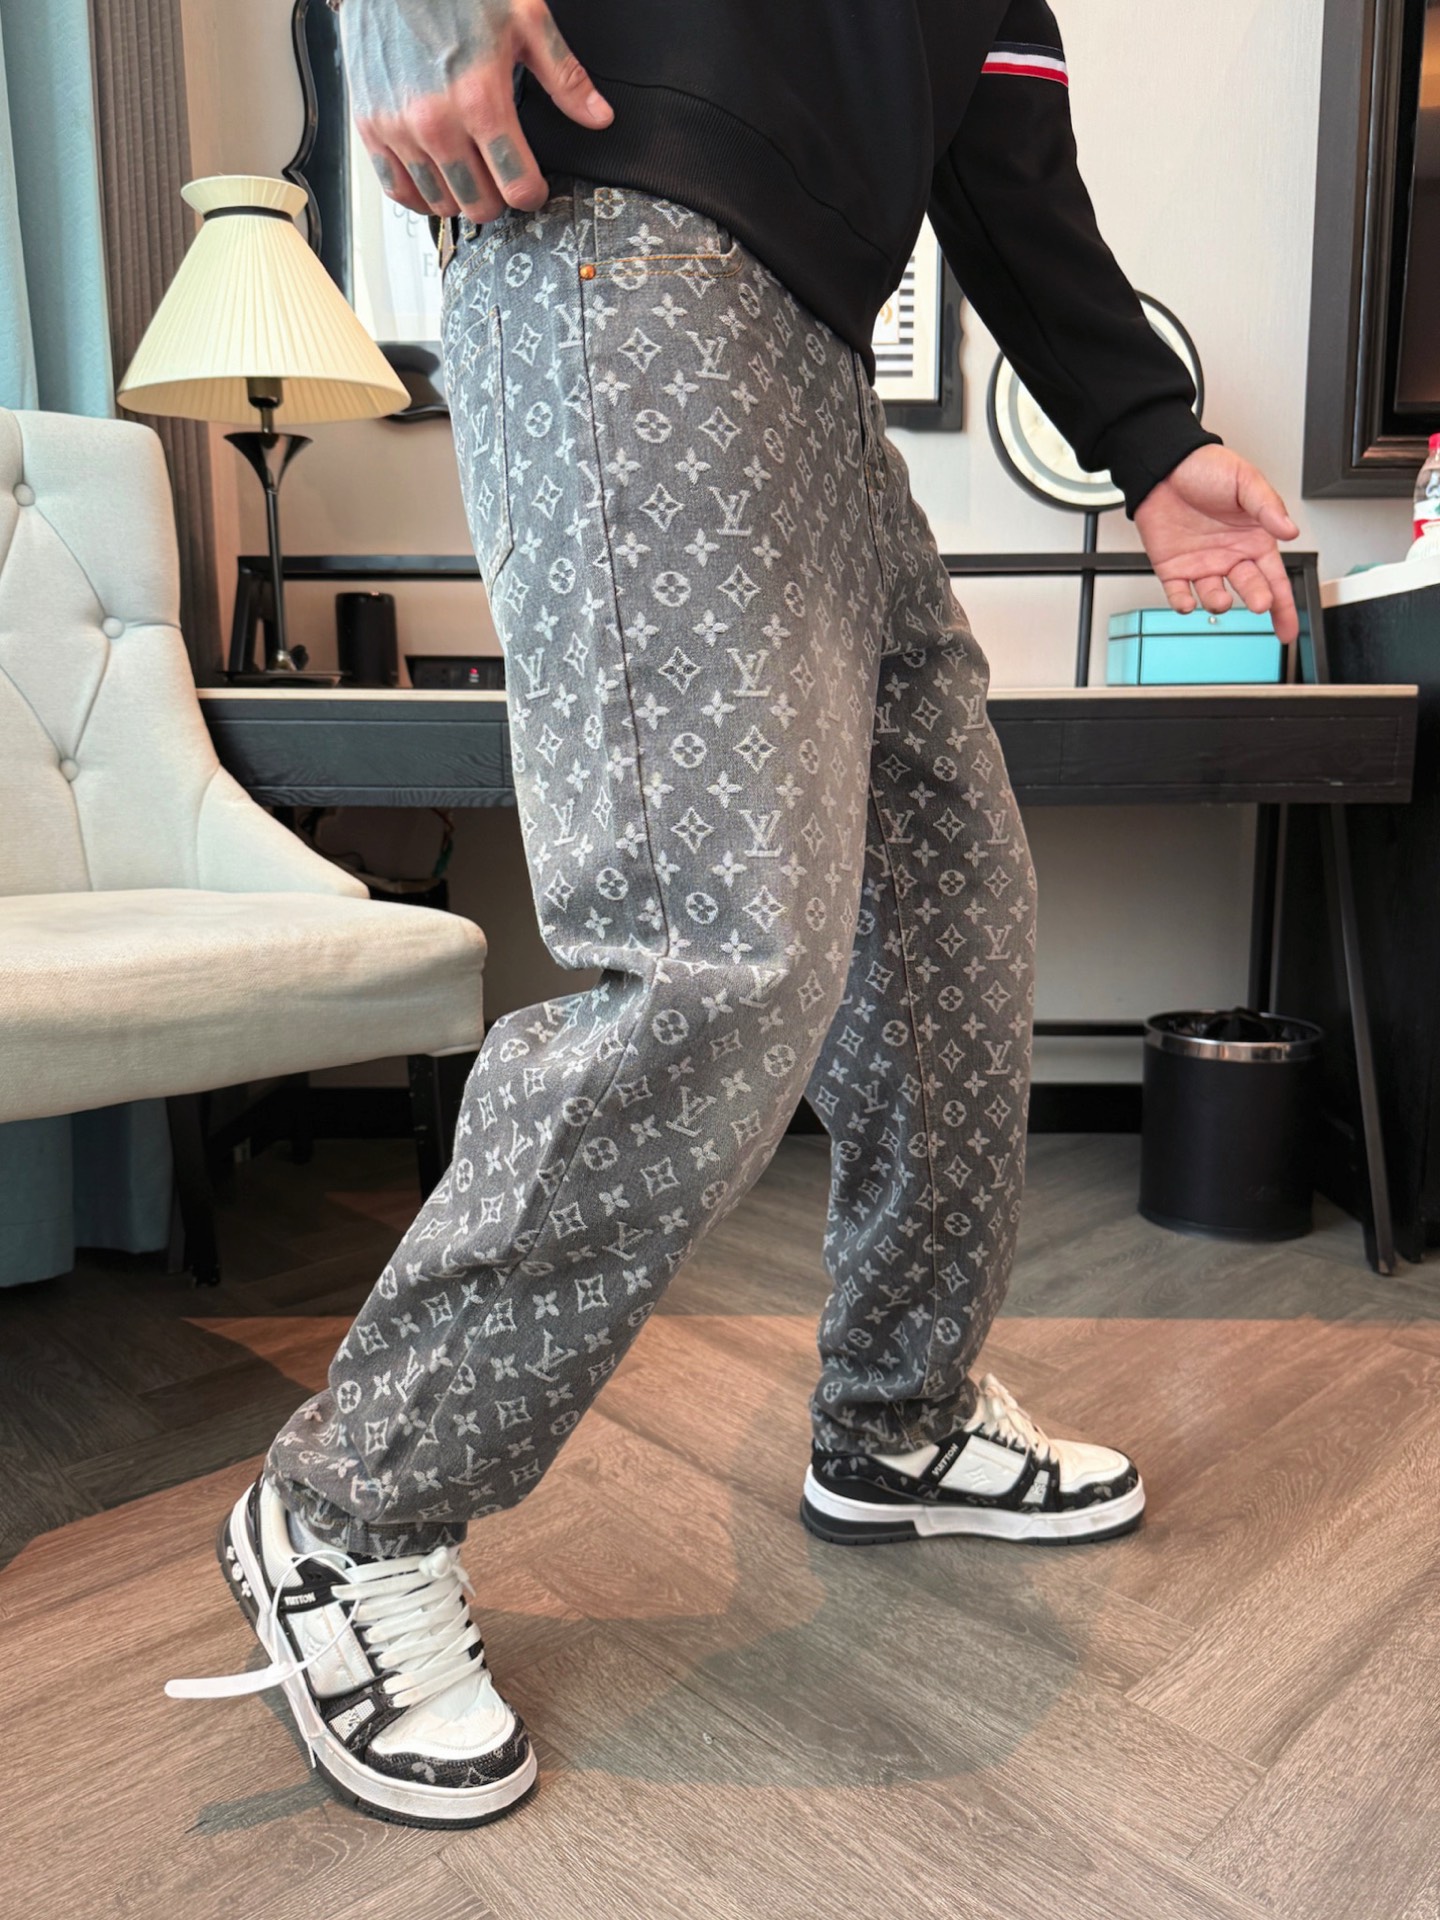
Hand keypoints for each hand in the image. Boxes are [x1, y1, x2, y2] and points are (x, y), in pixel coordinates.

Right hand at [341, 0, 612, 222]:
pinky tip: (436, 183)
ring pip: (441, 205)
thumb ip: (564, 76)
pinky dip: (420, 196)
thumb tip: (599, 117)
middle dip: (500, 199)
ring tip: (472, 174)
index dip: (533, 192)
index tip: (534, 185)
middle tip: (503, 179)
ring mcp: (399, 128)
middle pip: (480, 206)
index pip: (517, 186)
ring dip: (462, 198)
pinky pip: (398, 191)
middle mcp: (436, 122)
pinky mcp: (371, 126)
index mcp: (480, 98)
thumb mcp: (525, 18)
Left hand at [1134, 446, 1300, 642]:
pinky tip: (1187, 604)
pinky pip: (1178, 594)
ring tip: (1222, 599)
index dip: (1283, 605)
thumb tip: (1290, 530)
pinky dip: (1182, 603)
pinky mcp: (1173, 567)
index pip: (1275, 578)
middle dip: (1257, 600)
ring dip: (1218, 602)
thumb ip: (1268, 507)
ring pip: (1214, 595)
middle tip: (1259, 604)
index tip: (1289, 629)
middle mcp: (1230, 555)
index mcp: (1253, 539)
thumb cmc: (1205, 467)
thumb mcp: (1246, 481)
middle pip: (1250, 589)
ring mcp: (1202, 563)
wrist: (1165, 463)